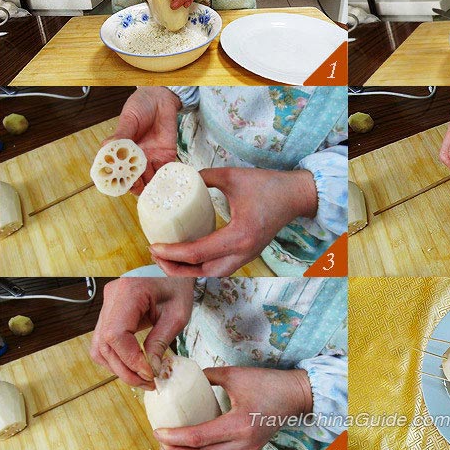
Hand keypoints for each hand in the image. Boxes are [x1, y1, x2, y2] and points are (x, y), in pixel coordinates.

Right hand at [90, 278, 194, 388]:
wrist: (174, 269)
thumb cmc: (179, 285)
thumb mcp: (178, 313)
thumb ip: (161, 341)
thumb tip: (151, 370)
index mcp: (128, 292)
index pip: (116, 335)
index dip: (129, 359)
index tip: (149, 374)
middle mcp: (111, 296)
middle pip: (104, 344)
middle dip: (125, 369)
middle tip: (148, 383)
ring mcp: (107, 302)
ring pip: (99, 346)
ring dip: (118, 366)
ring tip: (142, 377)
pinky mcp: (110, 310)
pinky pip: (104, 340)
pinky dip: (117, 356)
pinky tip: (135, 364)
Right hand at [102, 87, 180, 193]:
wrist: (162, 98)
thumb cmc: (141, 107)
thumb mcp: (128, 120)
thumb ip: (121, 134)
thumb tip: (107, 147)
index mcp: (123, 150)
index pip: (118, 169)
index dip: (117, 177)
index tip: (116, 182)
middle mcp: (137, 158)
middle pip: (135, 178)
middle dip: (134, 185)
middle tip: (134, 186)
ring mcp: (152, 158)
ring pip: (150, 178)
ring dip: (149, 185)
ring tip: (149, 187)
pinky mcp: (167, 156)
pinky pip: (166, 171)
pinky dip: (164, 177)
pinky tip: (163, 180)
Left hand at [149, 168, 317, 275]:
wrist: (296, 196)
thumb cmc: (268, 185)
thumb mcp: (232, 176)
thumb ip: (204, 177)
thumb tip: (181, 178)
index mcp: (238, 235)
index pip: (197, 253)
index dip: (171, 252)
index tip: (153, 245)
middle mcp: (243, 252)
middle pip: (202, 271)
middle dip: (175, 268)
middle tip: (156, 255)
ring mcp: (247, 256)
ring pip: (212, 274)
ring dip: (188, 270)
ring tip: (169, 258)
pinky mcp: (248, 254)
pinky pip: (221, 267)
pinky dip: (202, 265)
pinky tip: (190, 255)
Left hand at [155, 366, 312, 449]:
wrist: (297, 395)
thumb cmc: (270, 383)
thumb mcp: (236, 374)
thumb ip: (209, 376)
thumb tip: (187, 377)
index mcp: (239, 424)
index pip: (199, 438)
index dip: (175, 437)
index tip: (158, 430)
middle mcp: (243, 443)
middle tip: (161, 442)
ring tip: (172, 446)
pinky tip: (192, 446)